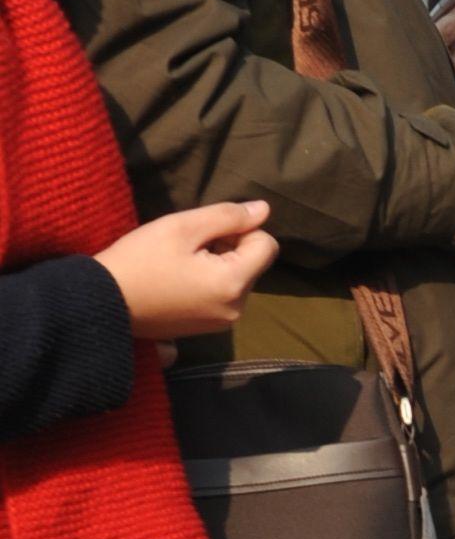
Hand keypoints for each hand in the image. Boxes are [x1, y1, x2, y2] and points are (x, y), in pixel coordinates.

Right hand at [95, 201, 277, 340]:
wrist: (103, 302)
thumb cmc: (140, 259)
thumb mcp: (182, 227)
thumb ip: (227, 216)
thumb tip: (264, 211)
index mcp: (233, 284)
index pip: (267, 245)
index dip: (241, 229)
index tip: (206, 231)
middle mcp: (237, 309)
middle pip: (254, 262)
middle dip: (229, 246)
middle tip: (188, 245)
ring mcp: (223, 323)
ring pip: (239, 277)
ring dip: (219, 262)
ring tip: (180, 262)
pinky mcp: (208, 328)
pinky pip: (224, 294)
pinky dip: (210, 280)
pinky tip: (179, 278)